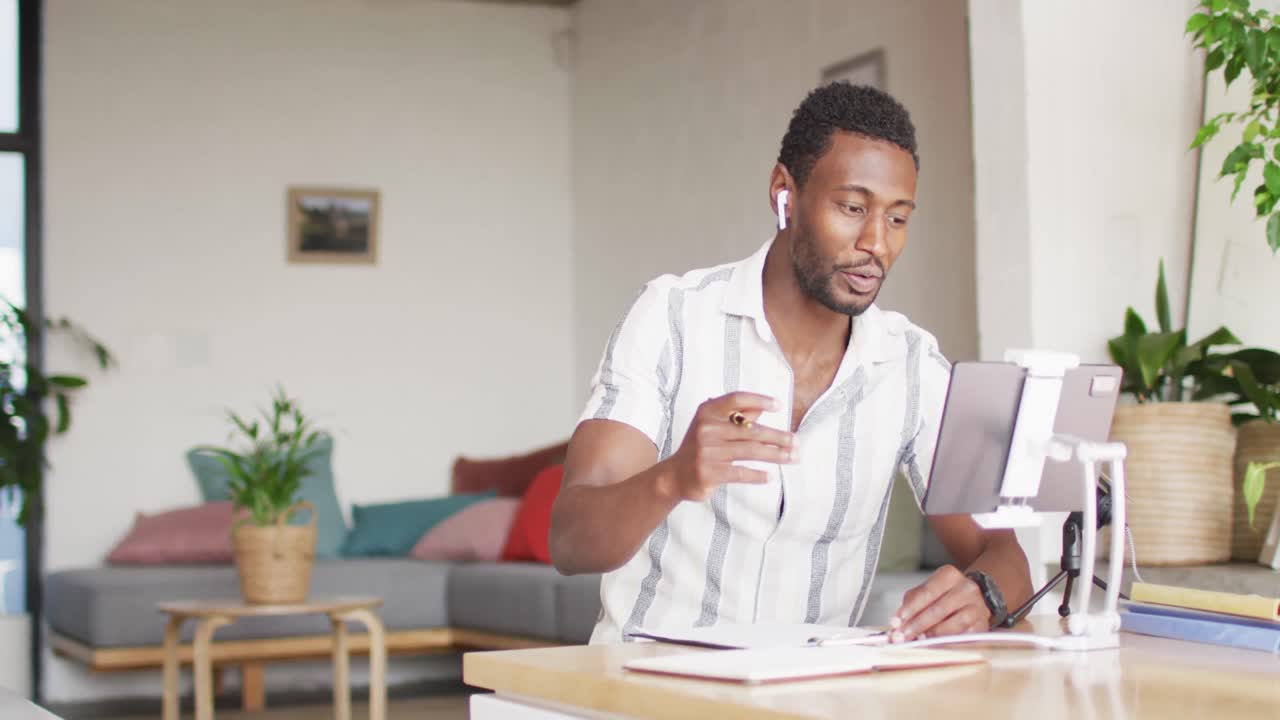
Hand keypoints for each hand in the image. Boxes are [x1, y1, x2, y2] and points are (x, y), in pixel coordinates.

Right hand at [660, 391, 796, 502]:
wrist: (674, 475)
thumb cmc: (701, 448)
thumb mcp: (712, 426)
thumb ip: (736, 416)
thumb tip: (764, 408)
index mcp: (707, 412)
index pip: (736, 399)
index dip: (758, 400)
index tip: (778, 406)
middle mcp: (706, 429)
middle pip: (750, 430)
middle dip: (777, 437)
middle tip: (797, 441)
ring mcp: (706, 451)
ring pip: (749, 451)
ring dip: (775, 455)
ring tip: (793, 457)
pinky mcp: (709, 472)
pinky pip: (739, 473)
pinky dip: (757, 475)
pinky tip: (771, 476)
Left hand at [888, 565, 989, 642]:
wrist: (974, 599)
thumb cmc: (944, 595)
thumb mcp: (927, 591)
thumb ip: (911, 603)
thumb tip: (896, 624)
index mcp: (949, 575)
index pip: (927, 592)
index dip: (910, 609)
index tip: (896, 621)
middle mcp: (966, 589)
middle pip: (938, 610)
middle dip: (916, 626)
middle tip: (901, 637)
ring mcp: (977, 608)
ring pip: (952, 625)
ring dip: (931, 636)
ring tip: (917, 641)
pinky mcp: (982, 626)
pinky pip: (963, 638)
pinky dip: (946, 643)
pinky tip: (935, 646)